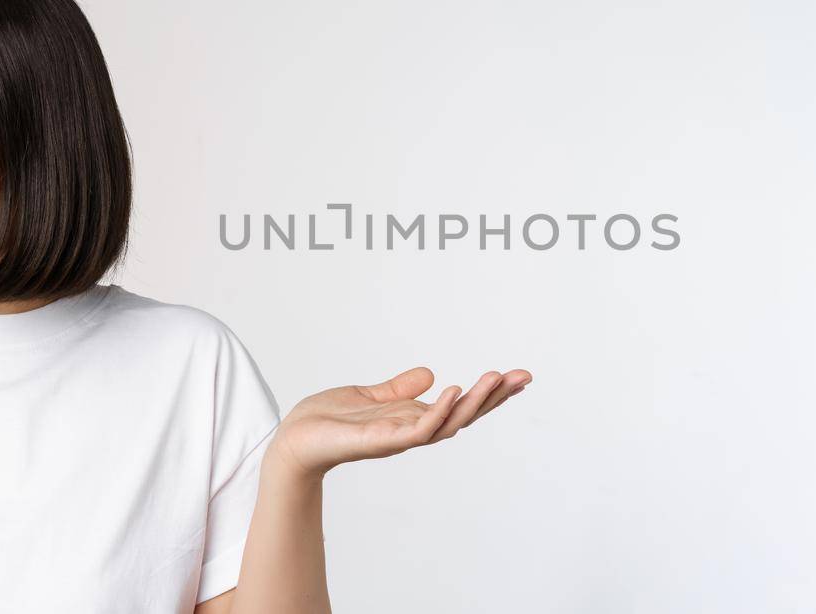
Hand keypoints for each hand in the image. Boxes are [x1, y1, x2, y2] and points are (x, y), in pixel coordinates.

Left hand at [267, 366, 532, 478]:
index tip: (519, 377)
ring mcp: (398, 438)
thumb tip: (428, 373)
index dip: (490, 394)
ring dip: (474, 401)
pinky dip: (436, 412)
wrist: (292, 442)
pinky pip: (415, 430)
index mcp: (412, 420)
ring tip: (496, 378)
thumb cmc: (326, 422)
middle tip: (523, 376)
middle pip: (464, 416)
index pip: (460, 407)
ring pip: (447, 422)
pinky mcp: (378, 441)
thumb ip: (398, 389)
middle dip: (495, 398)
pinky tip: (451, 391)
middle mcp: (411, 432)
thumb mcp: (369, 395)